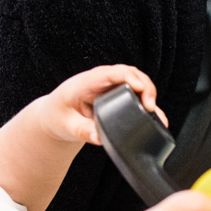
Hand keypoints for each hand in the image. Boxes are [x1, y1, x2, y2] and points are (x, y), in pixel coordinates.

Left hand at [40, 65, 166, 146]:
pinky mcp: (116, 96)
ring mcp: (109, 87)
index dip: (129, 77)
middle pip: (129, 73)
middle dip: (144, 86)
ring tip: (155, 113)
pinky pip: (135, 95)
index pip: (110, 72)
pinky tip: (157, 116)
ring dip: (148, 93)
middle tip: (150, 106)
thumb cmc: (57, 116)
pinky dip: (146, 104)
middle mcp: (100, 80)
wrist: (53, 117)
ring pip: (136, 81)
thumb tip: (98, 138)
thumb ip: (82, 131)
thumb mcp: (65, 126)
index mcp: (85, 82)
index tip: (140, 89)